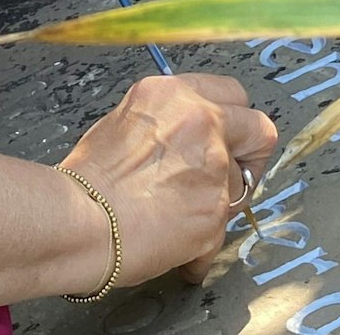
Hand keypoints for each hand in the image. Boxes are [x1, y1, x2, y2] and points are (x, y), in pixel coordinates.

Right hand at [58, 75, 278, 290]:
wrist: (79, 220)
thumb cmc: (87, 179)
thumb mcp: (124, 122)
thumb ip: (167, 123)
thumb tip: (187, 141)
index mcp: (173, 94)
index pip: (232, 92)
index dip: (234, 120)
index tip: (228, 139)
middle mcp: (200, 121)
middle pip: (260, 129)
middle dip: (251, 156)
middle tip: (232, 178)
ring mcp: (214, 166)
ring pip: (242, 186)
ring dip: (219, 204)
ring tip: (180, 220)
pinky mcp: (217, 209)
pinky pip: (222, 230)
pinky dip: (202, 243)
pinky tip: (176, 246)